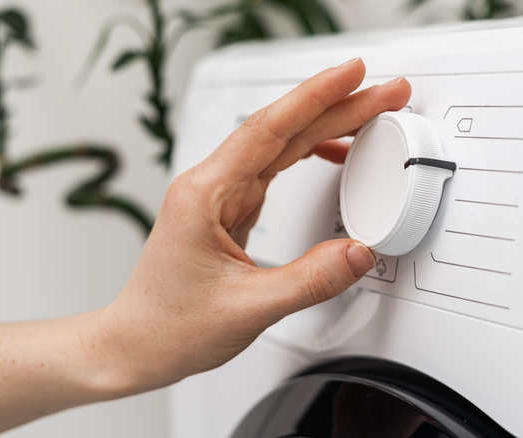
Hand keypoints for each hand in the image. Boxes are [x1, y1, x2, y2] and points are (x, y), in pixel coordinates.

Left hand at [85, 58, 411, 394]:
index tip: (351, 74)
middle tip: (384, 92)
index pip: (268, 130)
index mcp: (205, 195)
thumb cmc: (169, 325)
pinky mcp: (228, 211)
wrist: (137, 343)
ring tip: (368, 115)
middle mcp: (210, 187)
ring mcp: (219, 196)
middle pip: (282, 131)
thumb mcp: (248, 308)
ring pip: (280, 146)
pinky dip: (307, 155)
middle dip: (336, 106)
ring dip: (325, 126)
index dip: (315, 97)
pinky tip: (330, 153)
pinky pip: (274, 169)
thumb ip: (310, 279)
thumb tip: (359, 252)